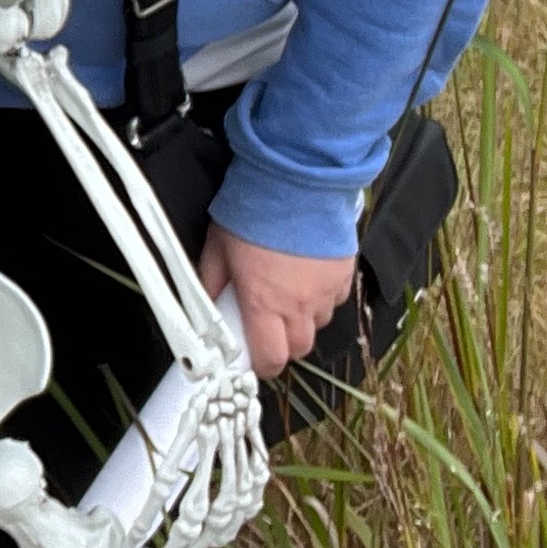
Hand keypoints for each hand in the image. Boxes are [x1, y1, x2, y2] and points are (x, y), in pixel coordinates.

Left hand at [198, 225, 357, 379]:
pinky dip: (321, 298)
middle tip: (267, 325)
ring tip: (286, 294)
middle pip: (298, 349)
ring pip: (318, 325)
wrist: (295, 182)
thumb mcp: (217, 248)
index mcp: (264, 304)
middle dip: (282, 344)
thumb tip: (203, 303)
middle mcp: (299, 305)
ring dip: (302, 319)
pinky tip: (307, 278)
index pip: (270, 359)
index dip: (262, 365)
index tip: (253, 360)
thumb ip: (210, 282)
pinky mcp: (343, 275)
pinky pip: (334, 301)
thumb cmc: (254, 212)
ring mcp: (325, 291)